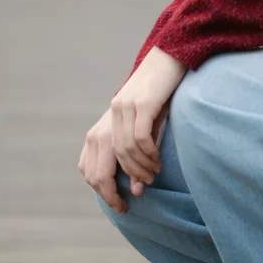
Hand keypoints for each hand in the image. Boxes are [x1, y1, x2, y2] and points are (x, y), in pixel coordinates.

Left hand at [78, 47, 187, 212]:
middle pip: (106, 161)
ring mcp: (125, 108)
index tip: (121, 204)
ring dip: (140, 169)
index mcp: (107, 121)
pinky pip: (141, 138)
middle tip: (136, 195)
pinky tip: (157, 161)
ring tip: (153, 176)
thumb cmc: (161, 94)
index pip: (92, 165)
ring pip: (126, 151)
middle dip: (118, 185)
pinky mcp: (143, 103)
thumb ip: (139, 154)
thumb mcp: (147, 125)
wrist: (170, 57)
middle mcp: (111, 115)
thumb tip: (138, 189)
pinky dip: (149, 154)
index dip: (104, 189)